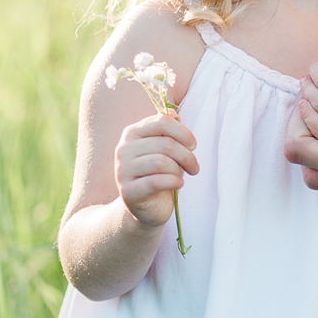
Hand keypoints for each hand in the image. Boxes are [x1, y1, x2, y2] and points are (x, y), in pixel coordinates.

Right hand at [115, 113, 198, 229]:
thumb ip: (168, 130)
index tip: (193, 145)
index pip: (161, 122)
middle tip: (194, 167)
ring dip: (179, 170)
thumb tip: (174, 112)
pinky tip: (178, 184)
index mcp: (133, 133)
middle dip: (187, 156)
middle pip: (165, 144)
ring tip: (182, 176)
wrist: (147, 205)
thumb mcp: (165, 148)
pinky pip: (156, 181)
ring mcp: (123, 170)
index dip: (183, 133)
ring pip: (161, 162)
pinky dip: (173, 182)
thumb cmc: (160, 172)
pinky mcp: (128, 191)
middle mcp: (123, 149)